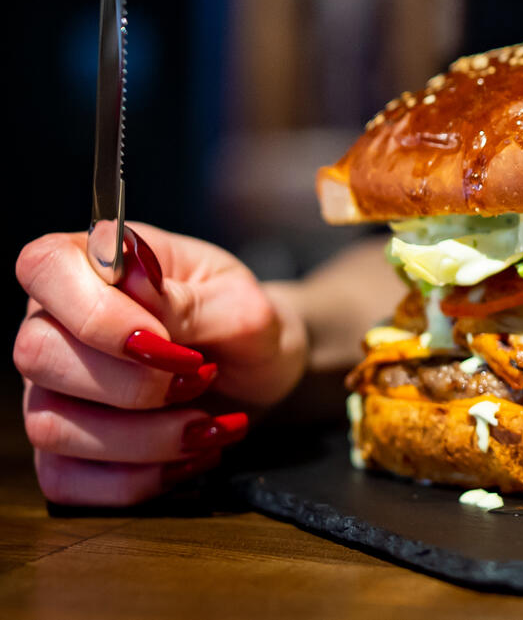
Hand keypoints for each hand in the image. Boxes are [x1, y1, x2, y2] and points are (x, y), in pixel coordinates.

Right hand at [13, 223, 306, 504]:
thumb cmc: (242, 321)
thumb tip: (135, 285)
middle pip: (37, 355)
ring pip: (51, 426)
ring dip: (144, 437)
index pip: (45, 266)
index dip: (97, 313)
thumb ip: (188, 300)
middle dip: (130, 383)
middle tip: (199, 377)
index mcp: (92, 265)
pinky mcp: (64, 450)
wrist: (261, 370)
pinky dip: (136, 478)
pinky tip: (189, 456)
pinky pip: (67, 480)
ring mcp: (51, 391)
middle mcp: (55, 324)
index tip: (164, 339)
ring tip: (208, 422)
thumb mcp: (241, 302)